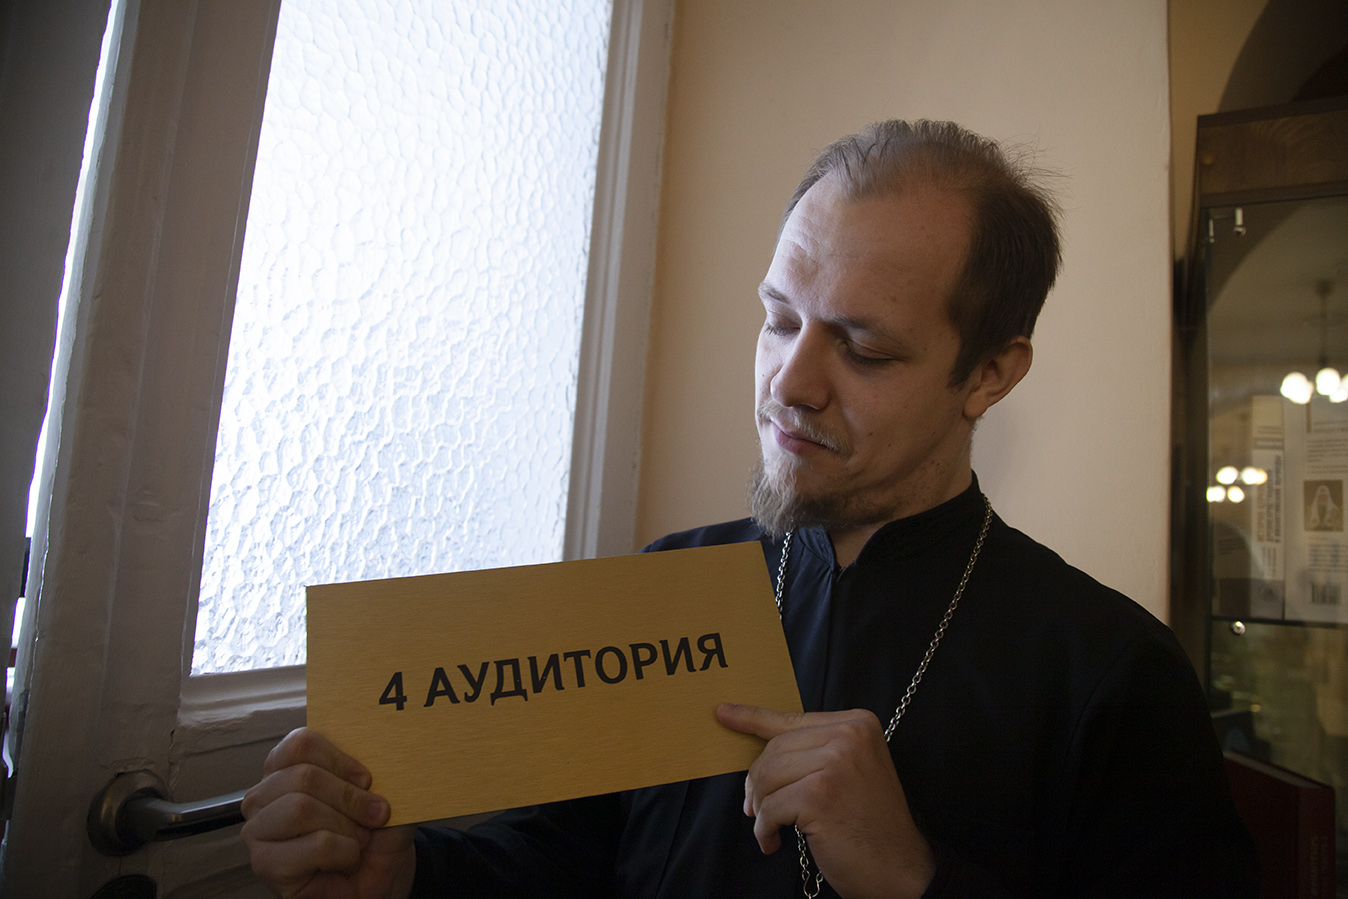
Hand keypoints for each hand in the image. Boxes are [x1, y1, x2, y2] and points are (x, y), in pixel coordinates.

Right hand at [241, 727, 416, 898]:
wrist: (379, 878)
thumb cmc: (373, 833)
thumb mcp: (384, 794)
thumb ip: (382, 769)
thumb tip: (388, 748)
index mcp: (287, 767)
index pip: (301, 743)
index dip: (340, 759)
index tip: (367, 779)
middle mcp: (264, 795)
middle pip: (303, 776)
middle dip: (350, 798)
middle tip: (375, 815)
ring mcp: (258, 830)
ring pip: (301, 809)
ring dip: (346, 826)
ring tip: (358, 840)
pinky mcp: (265, 863)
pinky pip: (314, 845)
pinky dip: (344, 852)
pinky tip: (346, 860)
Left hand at [716, 704, 934, 898]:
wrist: (902, 869)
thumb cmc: (870, 825)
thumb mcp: (849, 772)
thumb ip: (812, 751)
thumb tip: (756, 742)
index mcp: (857, 723)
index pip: (792, 720)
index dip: (752, 719)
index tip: (723, 713)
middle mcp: (849, 736)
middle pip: (774, 749)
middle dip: (758, 782)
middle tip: (755, 808)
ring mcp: (836, 763)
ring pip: (768, 776)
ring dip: (761, 808)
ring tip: (770, 827)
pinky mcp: (820, 795)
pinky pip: (770, 807)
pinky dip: (765, 829)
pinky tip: (774, 842)